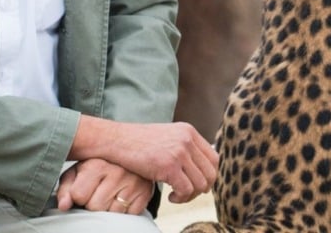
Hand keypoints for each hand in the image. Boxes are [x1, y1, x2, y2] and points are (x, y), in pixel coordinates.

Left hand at [55, 159, 152, 214]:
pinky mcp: (146, 193)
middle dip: (94, 203)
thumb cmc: (99, 165)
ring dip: (109, 207)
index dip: (79, 196)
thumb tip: (63, 206)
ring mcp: (134, 183)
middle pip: (95, 207)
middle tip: (99, 190)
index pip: (78, 196)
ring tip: (111, 192)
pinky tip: (123, 196)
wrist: (130, 153)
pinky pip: (129, 215)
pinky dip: (124, 209)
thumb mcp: (78, 171)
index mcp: (97, 164)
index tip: (85, 188)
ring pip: (112, 214)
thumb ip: (66, 188)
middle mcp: (117, 172)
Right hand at [69, 116, 218, 203]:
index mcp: (189, 131)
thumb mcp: (166, 137)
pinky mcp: (169, 166)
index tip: (195, 183)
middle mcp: (187, 140)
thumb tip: (200, 169)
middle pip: (211, 172)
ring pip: (201, 184)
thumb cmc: (137, 143)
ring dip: (190, 196)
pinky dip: (181, 198)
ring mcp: (179, 152)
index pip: (214, 158)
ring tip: (177, 196)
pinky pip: (186, 190)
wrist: (116, 140)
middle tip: (186, 193)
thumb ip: (183, 147)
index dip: (208, 175)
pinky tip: (170, 198)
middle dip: (201, 188)